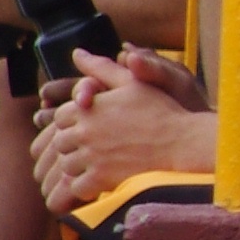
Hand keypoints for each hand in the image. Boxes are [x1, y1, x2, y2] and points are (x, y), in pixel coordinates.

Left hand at [31, 47, 210, 212]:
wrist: (180, 143)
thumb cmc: (158, 110)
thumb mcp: (131, 82)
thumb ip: (100, 67)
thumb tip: (77, 52)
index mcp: (89, 107)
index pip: (61, 115)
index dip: (75, 120)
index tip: (92, 123)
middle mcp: (85, 132)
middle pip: (60, 142)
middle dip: (73, 143)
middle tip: (95, 144)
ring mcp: (91, 157)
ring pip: (66, 165)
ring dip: (77, 164)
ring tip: (98, 160)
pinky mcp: (99, 180)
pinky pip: (76, 187)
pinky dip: (85, 185)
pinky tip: (101, 177)